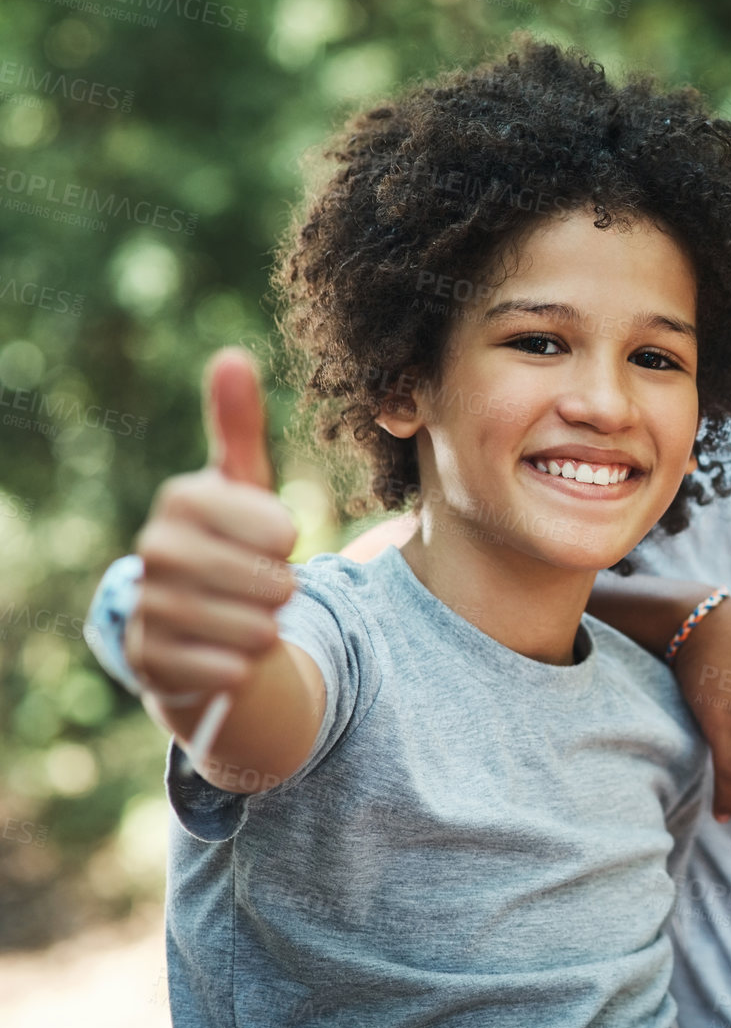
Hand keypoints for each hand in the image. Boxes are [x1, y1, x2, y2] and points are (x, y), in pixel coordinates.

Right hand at [126, 348, 297, 720]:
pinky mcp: (150, 662)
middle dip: (281, 590)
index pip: (275, 526)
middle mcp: (155, 550)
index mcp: (182, 500)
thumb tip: (231, 355)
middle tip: (266, 587)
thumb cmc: (232, 545)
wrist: (200, 626)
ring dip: (266, 629)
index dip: (286, 539)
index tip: (275, 538)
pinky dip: (242, 669)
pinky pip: (225, 672)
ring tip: (251, 619)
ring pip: (252, 629)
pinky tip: (232, 658)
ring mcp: (147, 608)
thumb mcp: (243, 487)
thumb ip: (239, 427)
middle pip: (269, 581)